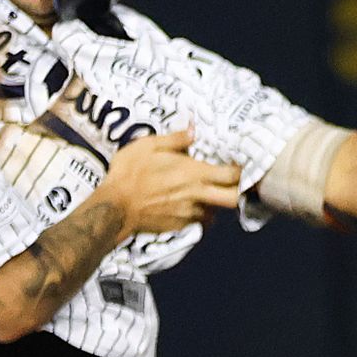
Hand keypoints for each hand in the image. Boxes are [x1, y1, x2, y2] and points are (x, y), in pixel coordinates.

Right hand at [97, 128, 241, 237]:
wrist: (115, 207)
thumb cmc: (130, 172)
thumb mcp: (148, 146)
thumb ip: (175, 139)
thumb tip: (194, 130)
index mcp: (193, 173)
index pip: (231, 175)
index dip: (241, 171)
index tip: (240, 166)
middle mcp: (197, 195)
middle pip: (232, 199)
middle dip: (237, 193)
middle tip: (233, 185)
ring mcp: (189, 214)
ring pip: (215, 212)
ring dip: (214, 204)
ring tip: (205, 195)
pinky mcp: (179, 226)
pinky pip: (197, 221)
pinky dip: (197, 215)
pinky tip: (187, 206)